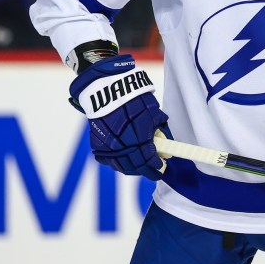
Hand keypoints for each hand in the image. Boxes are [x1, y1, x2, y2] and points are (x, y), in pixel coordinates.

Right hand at [69, 54, 169, 180]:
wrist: (107, 90)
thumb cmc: (134, 98)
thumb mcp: (154, 112)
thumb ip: (160, 129)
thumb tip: (167, 142)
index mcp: (140, 139)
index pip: (150, 159)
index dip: (157, 165)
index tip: (161, 167)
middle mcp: (123, 146)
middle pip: (136, 166)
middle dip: (147, 171)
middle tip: (154, 173)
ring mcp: (108, 147)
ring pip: (121, 166)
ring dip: (133, 169)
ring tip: (141, 169)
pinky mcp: (97, 144)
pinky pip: (108, 160)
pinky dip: (118, 163)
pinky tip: (125, 163)